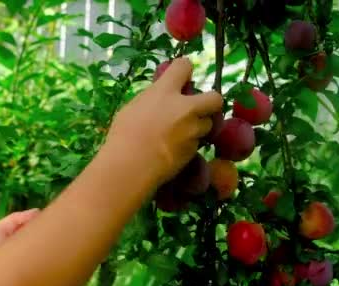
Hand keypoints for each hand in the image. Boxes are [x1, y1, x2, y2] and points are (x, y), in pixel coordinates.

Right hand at [106, 58, 222, 184]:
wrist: (130, 166)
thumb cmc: (123, 135)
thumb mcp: (134, 107)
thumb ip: (154, 99)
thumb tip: (162, 98)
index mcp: (165, 92)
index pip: (184, 66)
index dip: (184, 69)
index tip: (182, 77)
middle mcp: (184, 108)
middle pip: (214, 98)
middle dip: (210, 101)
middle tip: (198, 108)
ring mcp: (192, 130)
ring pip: (207, 124)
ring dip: (198, 126)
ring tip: (181, 134)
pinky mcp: (194, 150)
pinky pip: (197, 143)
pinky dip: (189, 144)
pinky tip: (174, 150)